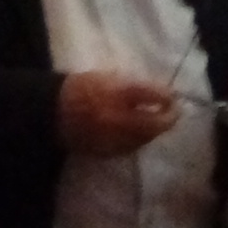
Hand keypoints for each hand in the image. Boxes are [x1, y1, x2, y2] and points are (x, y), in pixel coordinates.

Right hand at [57, 70, 181, 156]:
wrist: (53, 111)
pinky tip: (141, 132)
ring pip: (144, 138)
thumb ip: (134, 86)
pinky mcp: (106, 151)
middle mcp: (117, 118)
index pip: (151, 96)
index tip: (174, 96)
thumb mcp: (110, 77)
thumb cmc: (83, 87)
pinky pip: (131, 147)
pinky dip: (140, 139)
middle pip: (153, 124)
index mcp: (116, 93)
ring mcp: (112, 138)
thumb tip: (161, 92)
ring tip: (160, 122)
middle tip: (175, 113)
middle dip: (168, 119)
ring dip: (155, 130)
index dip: (167, 97)